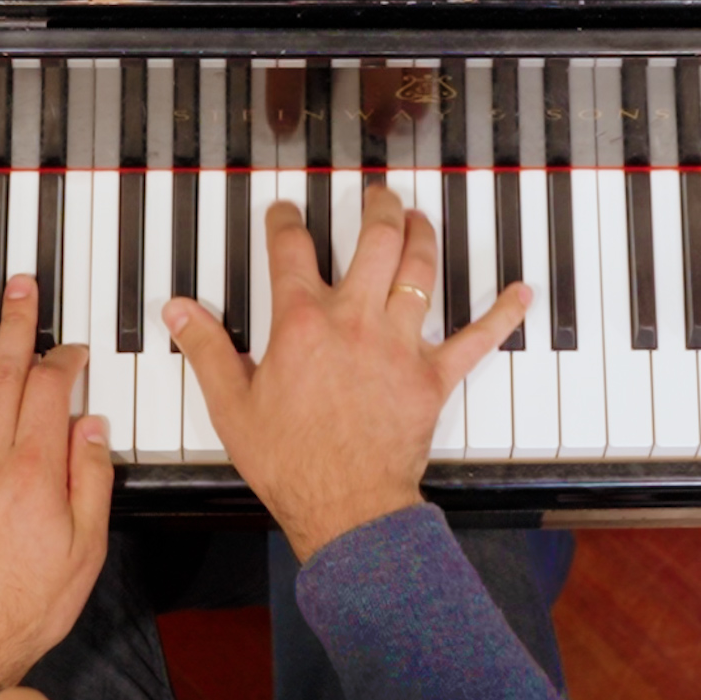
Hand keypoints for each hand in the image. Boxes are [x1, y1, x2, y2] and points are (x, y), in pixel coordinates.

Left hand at [0, 275, 112, 686]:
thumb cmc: (27, 606)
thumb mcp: (86, 550)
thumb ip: (91, 482)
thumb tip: (93, 428)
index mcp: (35, 472)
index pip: (49, 391)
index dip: (63, 361)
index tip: (71, 350)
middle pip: (1, 373)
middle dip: (14, 323)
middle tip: (20, 286)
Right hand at [164, 184, 527, 560]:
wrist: (344, 505)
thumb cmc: (291, 462)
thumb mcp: (231, 405)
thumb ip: (205, 349)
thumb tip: (178, 311)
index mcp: (303, 323)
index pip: (291, 251)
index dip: (285, 223)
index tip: (284, 213)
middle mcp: (356, 321)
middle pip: (373, 241)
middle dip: (376, 207)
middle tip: (377, 194)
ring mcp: (399, 345)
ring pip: (420, 272)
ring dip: (423, 236)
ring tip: (420, 218)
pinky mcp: (433, 376)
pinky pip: (477, 339)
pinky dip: (502, 314)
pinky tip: (522, 292)